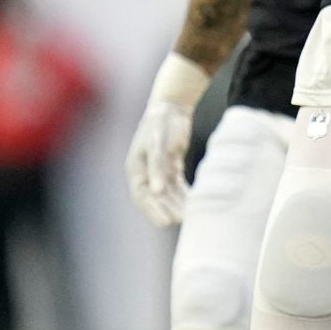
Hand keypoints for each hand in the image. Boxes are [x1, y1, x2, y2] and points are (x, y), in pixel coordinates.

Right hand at [124, 52, 208, 224]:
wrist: (171, 107)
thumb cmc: (161, 123)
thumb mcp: (158, 143)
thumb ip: (158, 166)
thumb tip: (157, 191)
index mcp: (135, 168)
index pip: (141, 195)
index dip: (152, 210)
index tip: (166, 222)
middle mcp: (145, 172)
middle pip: (155, 198)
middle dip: (167, 210)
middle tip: (183, 221)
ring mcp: (158, 171)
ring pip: (167, 194)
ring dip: (177, 205)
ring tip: (192, 216)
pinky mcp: (171, 168)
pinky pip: (177, 187)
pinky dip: (184, 195)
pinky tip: (195, 203)